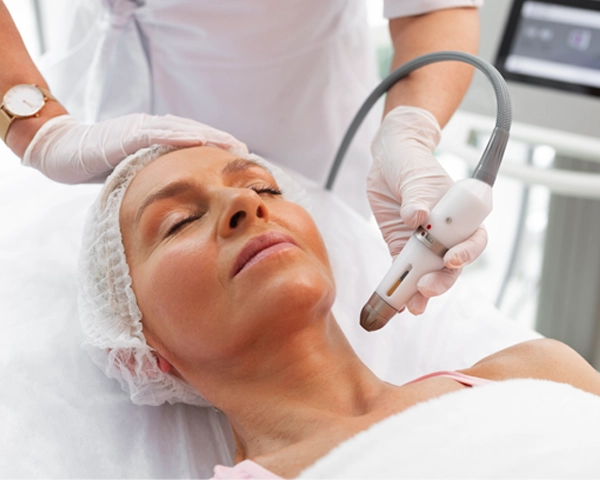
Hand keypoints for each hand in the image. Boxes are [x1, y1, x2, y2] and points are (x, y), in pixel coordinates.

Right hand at [22, 113, 247, 183]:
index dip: (217, 147)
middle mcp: (151, 128)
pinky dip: (179, 136)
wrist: (60, 151)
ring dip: (210, 136)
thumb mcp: (133, 171)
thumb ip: (153, 174)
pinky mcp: (126, 133)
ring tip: (233, 145)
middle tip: (247, 151)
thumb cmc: (96, 163)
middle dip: (221, 140)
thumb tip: (174, 193)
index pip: (191, 140)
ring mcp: (139, 128)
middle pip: (193, 132)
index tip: (241, 157)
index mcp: (155, 139)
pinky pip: (156, 134)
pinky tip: (199, 141)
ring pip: (181, 129)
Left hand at [367, 106, 486, 314]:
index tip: (451, 259)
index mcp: (460, 213)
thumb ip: (416, 196)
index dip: (467, 252)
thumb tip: (417, 217)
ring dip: (421, 291)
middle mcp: (446, 233)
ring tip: (412, 306)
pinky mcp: (402, 247)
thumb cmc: (410, 162)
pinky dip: (401, 286)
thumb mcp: (415, 174)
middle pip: (452, 264)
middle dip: (441, 280)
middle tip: (426, 288)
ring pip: (429, 272)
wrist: (389, 160)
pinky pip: (404, 271)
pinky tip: (398, 302)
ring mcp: (424, 243)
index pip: (474, 238)